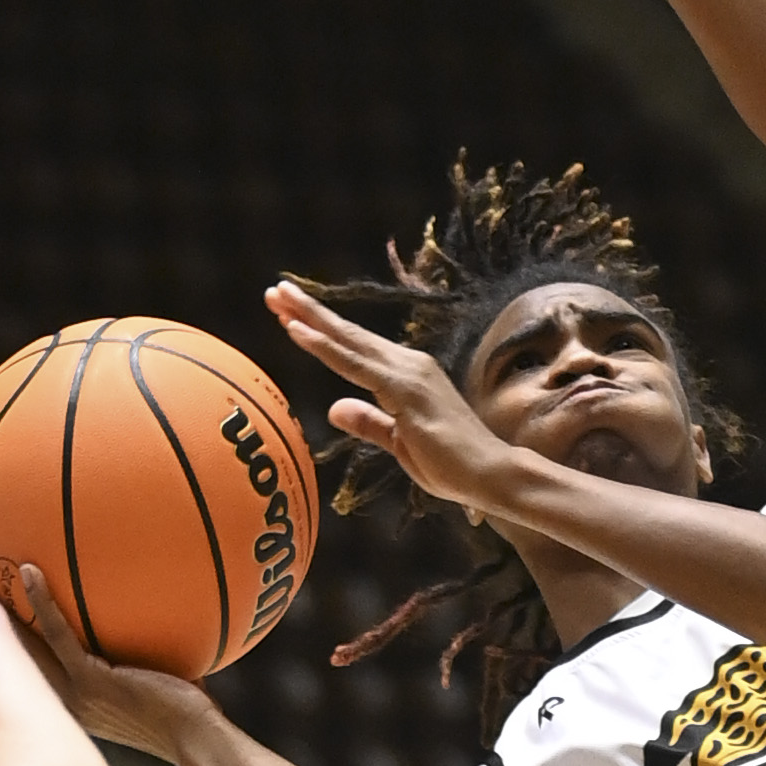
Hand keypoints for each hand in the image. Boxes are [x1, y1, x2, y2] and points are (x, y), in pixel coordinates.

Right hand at [17, 565, 218, 764]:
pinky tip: (28, 572)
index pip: (28, 674)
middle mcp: (64, 704)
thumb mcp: (145, 682)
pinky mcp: (91, 680)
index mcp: (70, 708)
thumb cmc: (182, 711)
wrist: (196, 738)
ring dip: (5, 610)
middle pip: (16, 660)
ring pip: (26, 647)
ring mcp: (75, 693)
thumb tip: (140, 616)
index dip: (7, 646)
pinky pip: (58, 634)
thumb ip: (130, 658)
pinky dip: (41, 601)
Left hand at [265, 281, 516, 509]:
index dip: (321, 329)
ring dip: (311, 318)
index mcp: (405, 375)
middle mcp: (408, 364)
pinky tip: (298, 331)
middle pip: (349, 334)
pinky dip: (325, 346)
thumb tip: (335, 408)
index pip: (355, 347)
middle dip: (309, 311)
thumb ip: (369, 423)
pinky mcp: (404, 390)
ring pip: (349, 341)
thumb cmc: (450, 463)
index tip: (287, 313)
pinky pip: (355, 365)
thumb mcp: (398, 442)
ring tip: (279, 296)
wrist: (490, 474)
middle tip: (275, 290)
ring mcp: (407, 373)